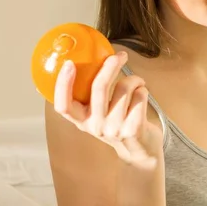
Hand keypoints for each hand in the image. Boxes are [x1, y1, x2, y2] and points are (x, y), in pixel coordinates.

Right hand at [53, 52, 162, 167]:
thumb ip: (93, 94)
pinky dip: (143, 90)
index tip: (69, 63)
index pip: (63, 105)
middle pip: (98, 88)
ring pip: (124, 87)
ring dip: (134, 79)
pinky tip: (142, 97)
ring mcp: (114, 129)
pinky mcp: (133, 129)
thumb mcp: (99, 113)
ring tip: (137, 85)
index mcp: (82, 120)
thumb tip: (94, 58)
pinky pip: (140, 95)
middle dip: (110, 66)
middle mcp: (95, 126)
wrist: (140, 151)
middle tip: (120, 56)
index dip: (63, 84)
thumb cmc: (119, 123)